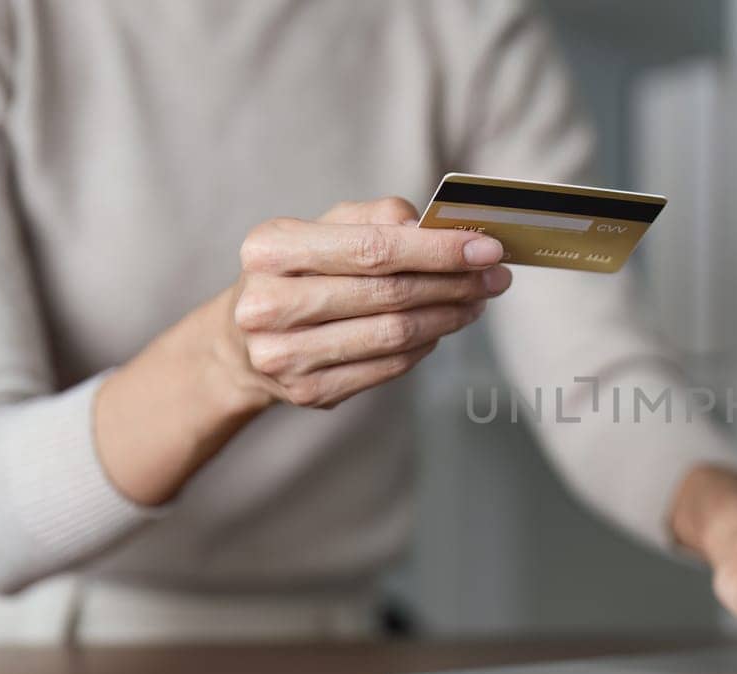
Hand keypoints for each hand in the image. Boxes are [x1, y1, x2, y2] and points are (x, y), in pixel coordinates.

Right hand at [223, 197, 511, 408]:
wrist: (242, 341)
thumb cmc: (299, 272)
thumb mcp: (324, 229)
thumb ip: (379, 218)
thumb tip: (440, 227)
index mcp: (270, 250)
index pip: (373, 249)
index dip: (437, 250)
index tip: (487, 248)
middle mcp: (268, 304)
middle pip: (388, 294)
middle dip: (454, 283)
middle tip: (495, 277)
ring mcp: (285, 355)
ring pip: (394, 334)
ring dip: (448, 316)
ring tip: (476, 300)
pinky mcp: (308, 392)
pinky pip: (388, 367)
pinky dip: (426, 345)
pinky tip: (441, 327)